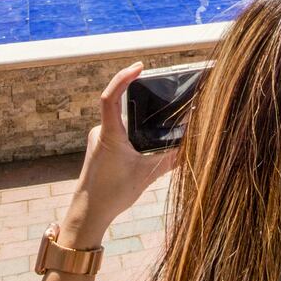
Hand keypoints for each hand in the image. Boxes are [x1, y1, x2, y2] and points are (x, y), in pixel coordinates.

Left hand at [60, 63, 179, 247]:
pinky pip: (117, 131)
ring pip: (120, 120)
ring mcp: (99, 140)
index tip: (140, 67)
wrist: (88, 213)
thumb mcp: (146, 176)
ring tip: (156, 118)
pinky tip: (144, 141)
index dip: (123, 78)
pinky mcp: (100, 148)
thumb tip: (192, 146)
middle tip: (158, 86)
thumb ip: (170, 159)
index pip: (111, 97)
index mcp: (110, 134)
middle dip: (137, 94)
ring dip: (135, 116)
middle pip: (119, 104)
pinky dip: (131, 130)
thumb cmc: (112, 194)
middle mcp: (101, 132)